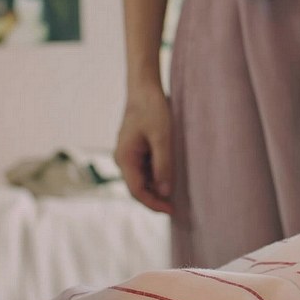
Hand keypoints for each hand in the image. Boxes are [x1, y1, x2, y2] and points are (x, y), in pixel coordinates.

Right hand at [115, 85, 173, 212]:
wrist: (144, 89)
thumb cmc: (153, 110)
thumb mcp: (162, 138)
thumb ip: (163, 165)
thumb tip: (165, 191)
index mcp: (125, 158)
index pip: (137, 190)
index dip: (153, 203)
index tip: (171, 210)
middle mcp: (123, 159)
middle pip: (137, 188)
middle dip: (155, 198)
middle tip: (176, 207)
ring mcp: (128, 154)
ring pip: (141, 179)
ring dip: (156, 188)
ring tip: (176, 194)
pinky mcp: (135, 149)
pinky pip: (145, 169)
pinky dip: (156, 176)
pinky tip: (170, 177)